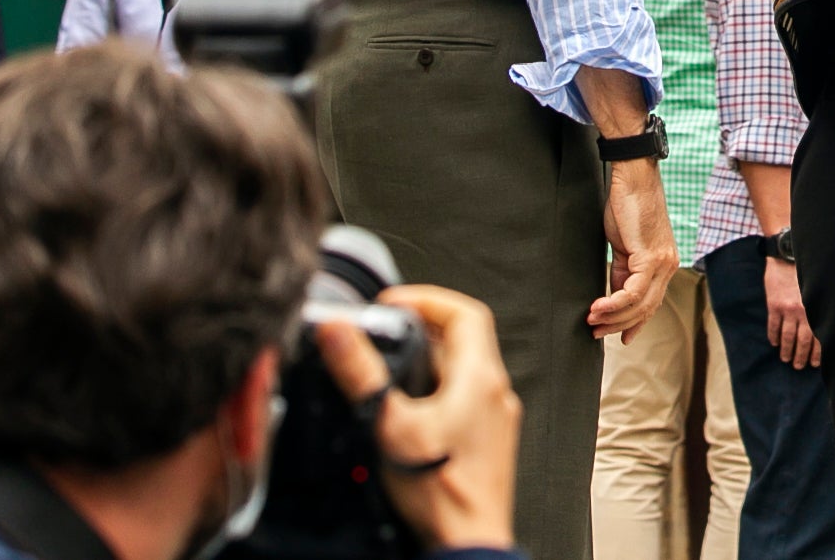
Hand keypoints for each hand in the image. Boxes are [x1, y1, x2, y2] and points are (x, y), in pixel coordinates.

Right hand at [317, 286, 518, 551]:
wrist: (468, 543)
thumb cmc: (442, 494)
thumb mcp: (389, 425)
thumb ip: (362, 374)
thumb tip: (338, 332)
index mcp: (480, 378)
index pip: (465, 312)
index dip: (428, 299)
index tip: (395, 303)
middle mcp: (495, 393)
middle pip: (464, 339)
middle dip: (422, 329)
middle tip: (388, 331)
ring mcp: (495, 419)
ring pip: (464, 370)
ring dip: (429, 361)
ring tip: (390, 368)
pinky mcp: (487, 442)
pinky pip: (465, 400)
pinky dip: (437, 391)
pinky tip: (408, 412)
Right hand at [591, 161, 678, 340]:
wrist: (633, 179)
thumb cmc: (626, 207)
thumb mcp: (624, 245)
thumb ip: (623, 270)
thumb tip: (616, 293)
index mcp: (664, 263)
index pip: (652, 302)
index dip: (636, 322)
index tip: (620, 336)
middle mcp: (669, 265)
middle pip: (647, 308)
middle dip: (620, 324)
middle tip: (596, 333)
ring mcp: (663, 262)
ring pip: (640, 304)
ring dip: (613, 317)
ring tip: (591, 322)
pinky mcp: (651, 257)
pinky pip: (634, 291)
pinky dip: (613, 303)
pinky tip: (597, 308)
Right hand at [764, 257, 819, 368]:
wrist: (787, 255)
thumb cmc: (806, 272)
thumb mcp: (819, 289)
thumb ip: (821, 307)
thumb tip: (826, 326)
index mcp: (816, 309)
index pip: (818, 337)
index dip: (817, 353)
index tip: (814, 364)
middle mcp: (803, 311)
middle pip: (802, 341)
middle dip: (801, 356)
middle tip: (798, 366)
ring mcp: (787, 309)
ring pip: (787, 337)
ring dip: (786, 350)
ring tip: (786, 359)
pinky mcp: (773, 305)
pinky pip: (773, 325)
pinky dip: (773, 337)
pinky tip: (773, 343)